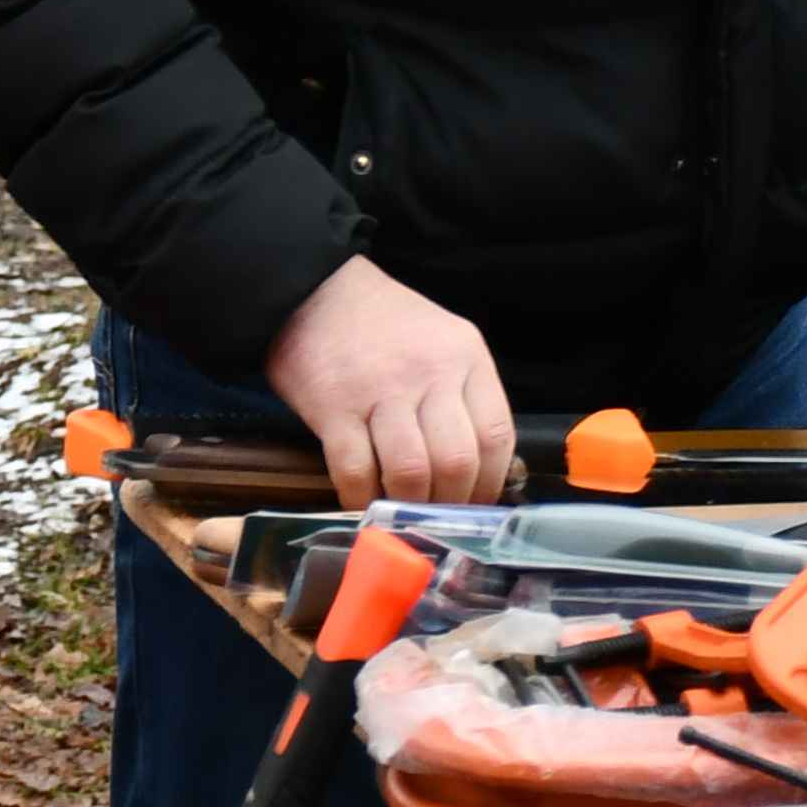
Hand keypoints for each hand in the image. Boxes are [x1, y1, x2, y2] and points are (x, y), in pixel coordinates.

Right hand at [261, 254, 513, 508]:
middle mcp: (429, 372)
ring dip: (409, 505)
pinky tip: (361, 500)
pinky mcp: (334, 407)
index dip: (489, 483)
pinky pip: (355, 471)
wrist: (311, 289)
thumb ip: (462, 394)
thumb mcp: (441, 339)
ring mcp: (380, 389)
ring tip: (402, 512)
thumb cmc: (382, 323)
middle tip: (436, 516)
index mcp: (464, 354)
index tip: (475, 505)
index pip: (495, 435)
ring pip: (412, 472)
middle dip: (449, 503)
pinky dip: (361, 498)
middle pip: (457, 461)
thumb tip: (474, 471)